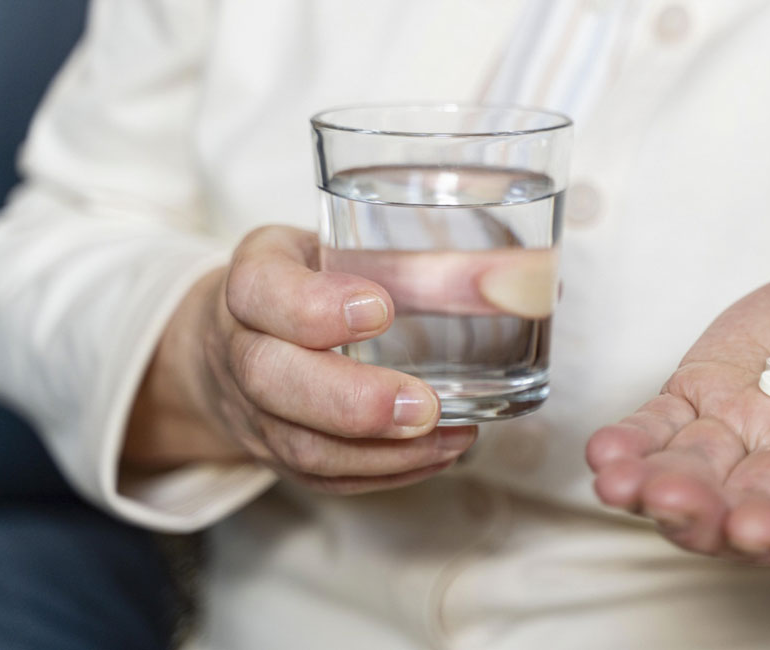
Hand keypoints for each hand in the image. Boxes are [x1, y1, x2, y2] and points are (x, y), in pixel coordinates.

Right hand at [124, 226, 475, 493]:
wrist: (237, 336)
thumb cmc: (311, 280)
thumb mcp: (345, 245)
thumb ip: (416, 258)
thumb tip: (532, 277)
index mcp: (253, 280)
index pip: (260, 290)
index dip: (313, 307)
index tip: (381, 309)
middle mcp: (238, 348)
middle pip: (269, 380)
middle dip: (351, 399)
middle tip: (424, 404)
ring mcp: (252, 411)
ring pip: (300, 445)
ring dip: (381, 451)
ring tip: (452, 436)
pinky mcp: (279, 454)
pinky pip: (324, 478)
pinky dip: (388, 472)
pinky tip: (441, 453)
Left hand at [587, 244, 769, 565]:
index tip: (759, 531)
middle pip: (754, 506)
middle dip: (710, 514)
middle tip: (673, 503)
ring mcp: (746, 433)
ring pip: (698, 476)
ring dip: (656, 486)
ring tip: (619, 481)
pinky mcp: (701, 400)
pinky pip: (662, 430)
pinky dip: (633, 444)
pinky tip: (604, 453)